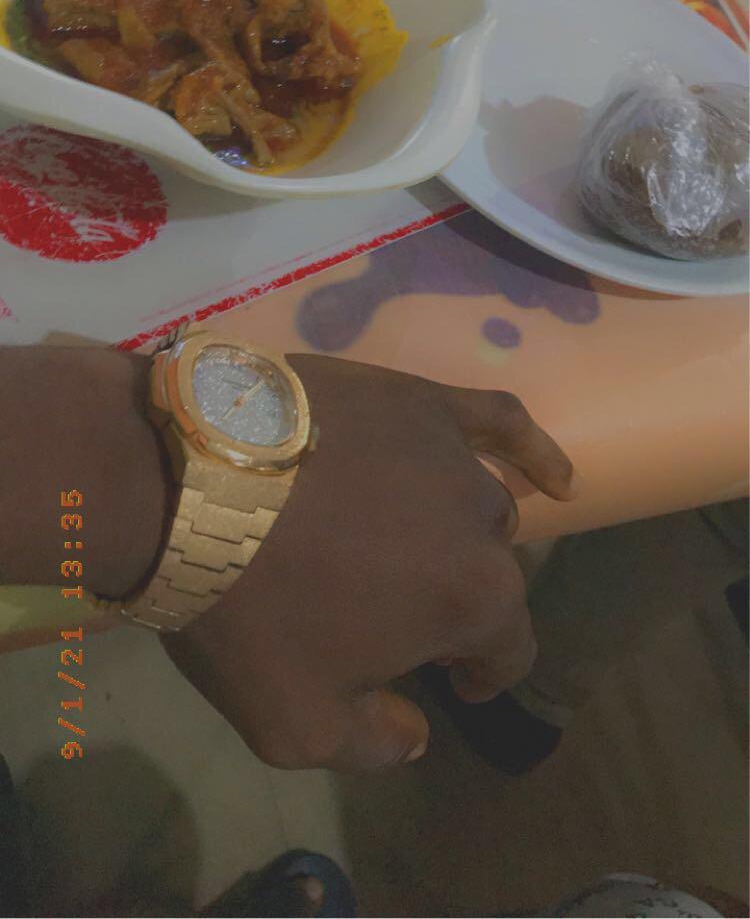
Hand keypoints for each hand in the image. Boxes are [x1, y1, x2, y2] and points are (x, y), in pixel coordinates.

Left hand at [163, 355, 575, 771]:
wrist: (185, 483)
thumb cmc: (247, 607)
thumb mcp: (296, 725)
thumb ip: (376, 745)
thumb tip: (418, 731)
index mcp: (474, 598)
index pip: (505, 650)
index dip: (476, 675)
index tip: (440, 683)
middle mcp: (482, 519)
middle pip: (487, 572)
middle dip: (450, 600)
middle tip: (384, 607)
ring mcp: (450, 449)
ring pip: (477, 505)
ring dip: (450, 532)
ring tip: (398, 539)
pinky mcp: (415, 397)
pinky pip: (496, 417)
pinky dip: (532, 446)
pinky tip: (554, 472)